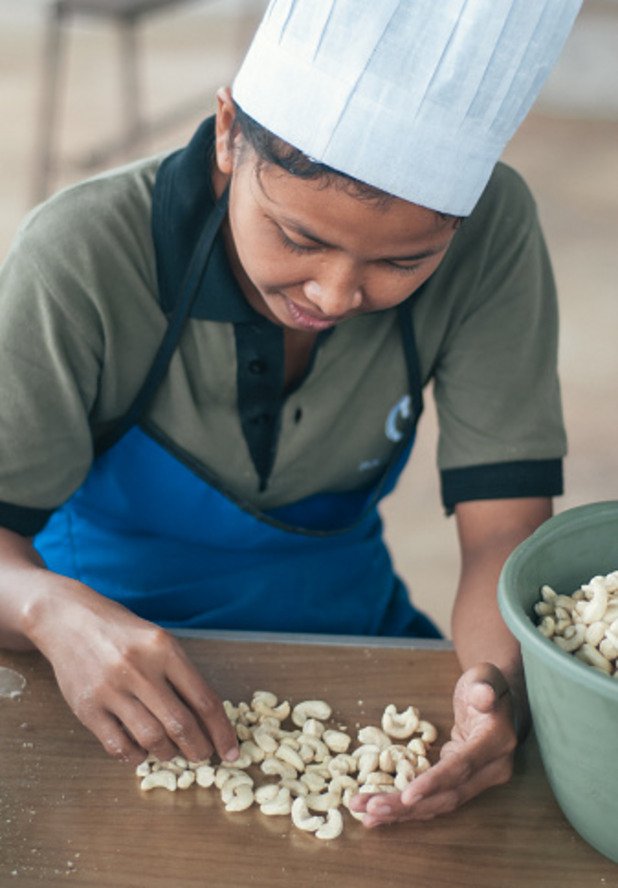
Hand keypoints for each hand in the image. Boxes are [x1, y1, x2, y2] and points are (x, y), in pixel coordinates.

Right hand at [29, 579, 238, 764]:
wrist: (70, 620)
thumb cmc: (123, 632)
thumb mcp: (159, 641)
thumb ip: (181, 675)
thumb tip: (208, 719)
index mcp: (164, 650)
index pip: (204, 699)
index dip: (221, 731)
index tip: (231, 751)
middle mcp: (139, 669)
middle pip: (180, 724)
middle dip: (199, 748)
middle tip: (203, 756)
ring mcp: (111, 690)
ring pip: (151, 738)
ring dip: (169, 754)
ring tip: (173, 752)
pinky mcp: (87, 708)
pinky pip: (118, 746)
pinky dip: (136, 756)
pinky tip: (142, 752)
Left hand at [350, 663, 517, 826]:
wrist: (497, 701)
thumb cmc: (485, 683)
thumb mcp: (485, 678)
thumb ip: (483, 687)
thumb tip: (484, 695)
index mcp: (496, 742)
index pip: (462, 767)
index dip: (434, 782)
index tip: (407, 796)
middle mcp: (491, 769)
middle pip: (447, 795)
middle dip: (408, 806)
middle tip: (370, 810)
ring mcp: (477, 780)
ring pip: (438, 803)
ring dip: (402, 811)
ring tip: (367, 814)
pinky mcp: (461, 783)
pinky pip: (434, 798)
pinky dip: (408, 807)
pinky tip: (381, 811)